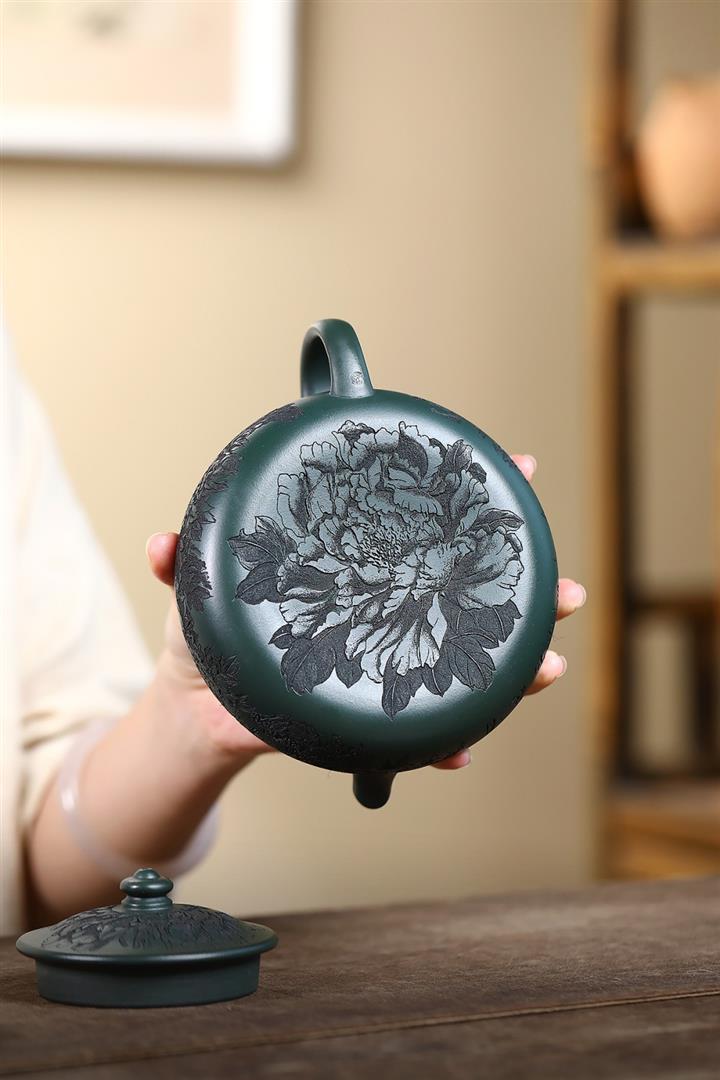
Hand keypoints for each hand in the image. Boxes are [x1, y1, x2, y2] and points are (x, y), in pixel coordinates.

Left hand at [147, 452, 584, 772]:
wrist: (189, 712)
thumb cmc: (203, 638)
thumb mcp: (196, 590)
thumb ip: (182, 560)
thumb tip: (162, 542)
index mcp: (354, 576)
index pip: (420, 532)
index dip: (471, 500)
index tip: (520, 470)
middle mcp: (380, 618)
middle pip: (466, 600)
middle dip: (528, 595)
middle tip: (571, 592)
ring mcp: (379, 668)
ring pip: (460, 666)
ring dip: (511, 670)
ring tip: (547, 666)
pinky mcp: (361, 720)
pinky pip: (411, 738)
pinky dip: (436, 748)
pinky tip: (460, 755)